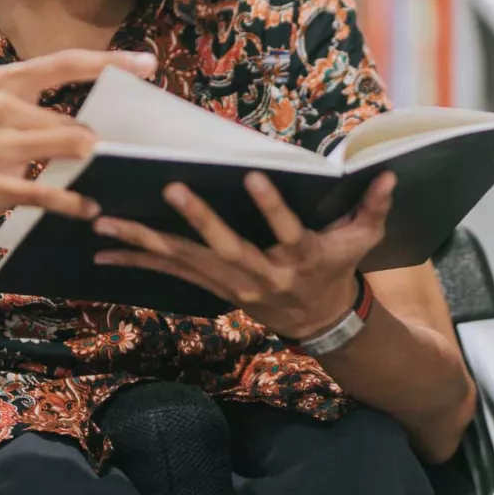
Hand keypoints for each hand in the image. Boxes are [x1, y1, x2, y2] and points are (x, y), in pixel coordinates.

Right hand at [0, 48, 158, 239]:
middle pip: (77, 121)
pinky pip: (49, 192)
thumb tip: (82, 119)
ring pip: (71, 147)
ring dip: (92, 166)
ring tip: (104, 179)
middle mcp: (0, 106)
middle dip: (102, 142)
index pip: (68, 63)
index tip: (149, 63)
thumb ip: (28, 105)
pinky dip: (75, 202)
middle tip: (123, 156)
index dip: (112, 63)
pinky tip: (87, 208)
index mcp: (1, 81)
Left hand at [93, 171, 396, 340]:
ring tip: (106, 222)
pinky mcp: (212, 286)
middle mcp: (263, 274)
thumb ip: (374, 206)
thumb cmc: (339, 269)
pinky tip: (103, 250)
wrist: (320, 321)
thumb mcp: (363, 240)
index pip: (287, 231)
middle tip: (171, 189)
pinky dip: (136, 259)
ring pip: (186, 260)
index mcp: (301, 258)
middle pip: (226, 247)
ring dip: (145, 240)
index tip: (253, 177)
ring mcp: (233, 283)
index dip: (271, 207)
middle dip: (198, 219)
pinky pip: (169, 272)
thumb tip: (390, 173)